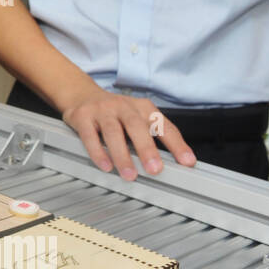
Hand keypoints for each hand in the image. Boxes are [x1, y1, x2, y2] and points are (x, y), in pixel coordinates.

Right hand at [59, 85, 195, 180]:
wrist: (80, 93)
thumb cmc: (113, 112)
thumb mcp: (135, 117)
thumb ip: (149, 135)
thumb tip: (169, 162)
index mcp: (142, 107)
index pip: (163, 126)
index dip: (176, 144)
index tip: (187, 162)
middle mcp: (123, 106)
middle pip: (136, 127)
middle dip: (147, 149)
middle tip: (155, 169)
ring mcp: (102, 110)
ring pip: (113, 132)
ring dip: (122, 155)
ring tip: (129, 174)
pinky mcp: (82, 117)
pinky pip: (90, 136)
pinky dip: (98, 152)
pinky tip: (105, 166)